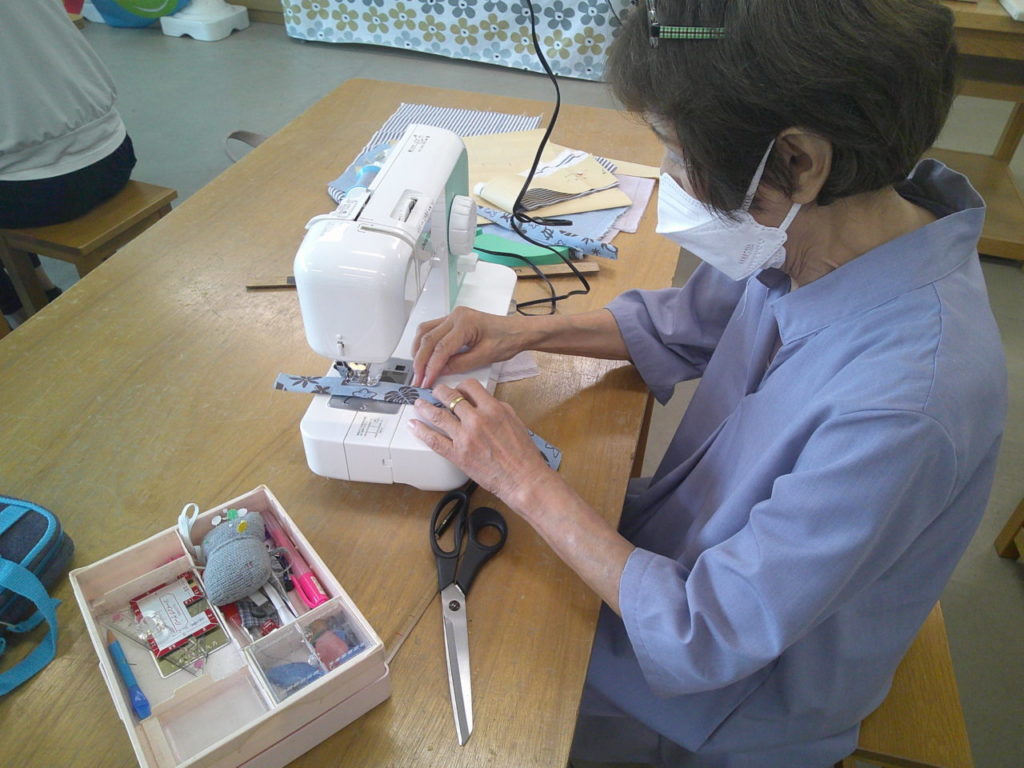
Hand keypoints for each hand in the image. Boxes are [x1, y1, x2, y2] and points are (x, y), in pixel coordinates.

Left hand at [408, 379, 554, 508]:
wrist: (522, 478)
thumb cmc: (523, 454)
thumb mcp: (515, 421)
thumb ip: (496, 408)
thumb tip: (482, 402)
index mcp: (493, 409)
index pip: (469, 386)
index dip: (460, 385)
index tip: (457, 389)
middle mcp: (476, 420)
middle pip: (449, 397)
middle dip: (439, 392)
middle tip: (435, 392)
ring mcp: (464, 438)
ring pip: (438, 415)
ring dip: (425, 407)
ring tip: (419, 403)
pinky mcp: (457, 455)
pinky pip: (434, 440)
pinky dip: (421, 431)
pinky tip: (415, 425)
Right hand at [411, 307, 523, 387]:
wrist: (518, 331)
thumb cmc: (507, 340)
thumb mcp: (484, 356)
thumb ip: (459, 364)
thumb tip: (439, 371)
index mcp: (465, 323)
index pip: (440, 348)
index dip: (431, 367)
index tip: (425, 381)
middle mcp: (455, 316)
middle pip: (428, 339)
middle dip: (420, 361)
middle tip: (417, 379)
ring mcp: (453, 316)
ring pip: (424, 331)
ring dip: (418, 351)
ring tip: (417, 370)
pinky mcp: (452, 320)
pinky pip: (431, 329)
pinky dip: (424, 343)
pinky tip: (423, 356)